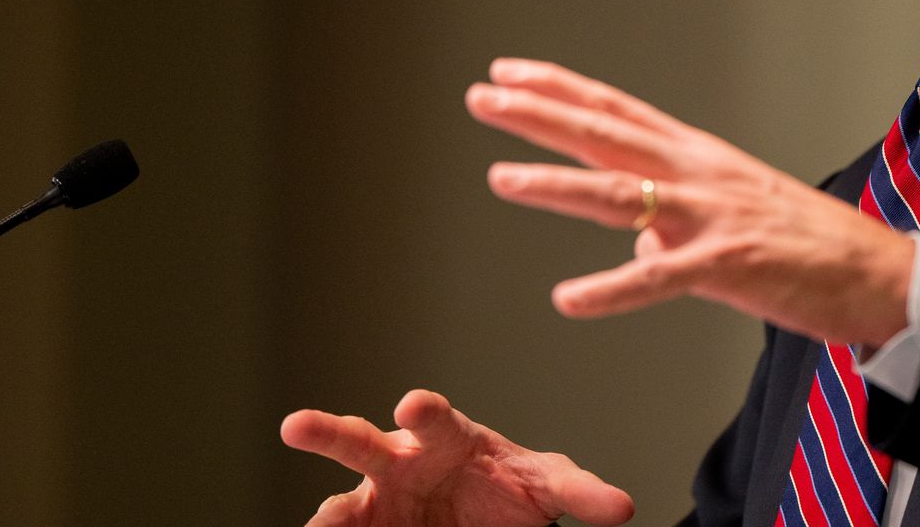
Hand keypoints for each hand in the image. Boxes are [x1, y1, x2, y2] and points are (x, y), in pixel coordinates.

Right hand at [280, 388, 632, 526]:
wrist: (490, 519)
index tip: (413, 404)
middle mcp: (399, 464)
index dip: (423, 410)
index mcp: (444, 436)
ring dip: (328, 518)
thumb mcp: (549, 486)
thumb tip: (623, 508)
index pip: (433, 417)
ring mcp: (377, 505)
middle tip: (296, 424)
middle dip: (327, 432)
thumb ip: (581, 494)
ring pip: (340, 507)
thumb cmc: (511, 488)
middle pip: (359, 442)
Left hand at [467, 58, 915, 345]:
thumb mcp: (732, 219)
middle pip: (606, 134)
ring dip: (556, 184)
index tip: (508, 71)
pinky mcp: (730, 264)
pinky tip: (568, 299)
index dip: (559, 89)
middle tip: (481, 95)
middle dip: (538, 114)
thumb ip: (673, 224)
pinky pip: (658, 278)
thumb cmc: (810, 248)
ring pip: (620, 193)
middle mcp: (700, 173)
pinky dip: (611, 289)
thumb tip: (633, 245)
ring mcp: (713, 215)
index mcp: (699, 156)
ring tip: (500, 178)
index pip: (616, 110)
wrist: (883, 274)